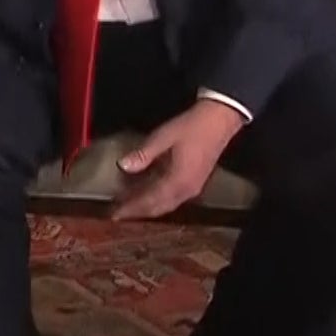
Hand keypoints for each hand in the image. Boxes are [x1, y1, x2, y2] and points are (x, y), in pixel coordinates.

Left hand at [109, 98, 246, 220]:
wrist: (220, 121)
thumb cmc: (192, 128)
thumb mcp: (164, 137)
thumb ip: (144, 154)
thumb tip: (123, 166)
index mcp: (179, 181)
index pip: (150, 201)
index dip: (131, 208)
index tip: (115, 214)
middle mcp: (187, 190)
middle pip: (158, 208)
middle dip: (137, 211)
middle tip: (117, 212)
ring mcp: (193, 188)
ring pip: (165, 204)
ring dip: (147, 206)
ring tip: (128, 205)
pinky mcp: (194, 183)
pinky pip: (172, 198)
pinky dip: (157, 199)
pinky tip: (146, 193)